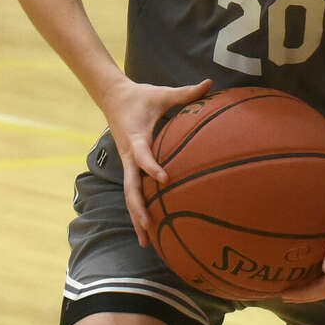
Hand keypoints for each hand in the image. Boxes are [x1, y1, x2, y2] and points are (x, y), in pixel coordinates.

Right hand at [102, 76, 213, 245]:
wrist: (113, 98)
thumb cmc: (141, 96)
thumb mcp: (162, 93)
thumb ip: (186, 92)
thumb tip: (210, 83)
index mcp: (136, 139)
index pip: (143, 157)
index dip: (152, 167)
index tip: (165, 179)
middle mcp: (129, 156)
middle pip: (131, 188)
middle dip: (139, 209)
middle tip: (150, 227)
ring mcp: (127, 164)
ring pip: (130, 195)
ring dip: (136, 217)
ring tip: (146, 241)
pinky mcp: (130, 166)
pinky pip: (133, 191)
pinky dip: (138, 209)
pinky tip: (147, 228)